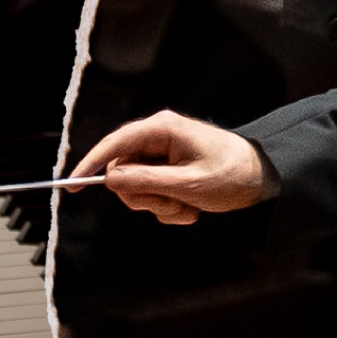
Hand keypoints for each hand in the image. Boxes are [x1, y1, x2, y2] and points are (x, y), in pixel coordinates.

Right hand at [68, 110, 277, 224]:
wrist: (264, 178)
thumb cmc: (232, 174)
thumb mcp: (188, 184)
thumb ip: (146, 182)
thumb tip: (109, 179)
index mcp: (162, 129)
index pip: (114, 145)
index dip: (90, 164)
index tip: (72, 187)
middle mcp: (159, 136)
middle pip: (123, 172)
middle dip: (143, 196)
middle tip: (171, 205)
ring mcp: (163, 153)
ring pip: (137, 186)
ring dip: (159, 205)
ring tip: (187, 207)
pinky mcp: (169, 168)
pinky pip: (152, 192)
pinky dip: (167, 207)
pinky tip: (191, 208)